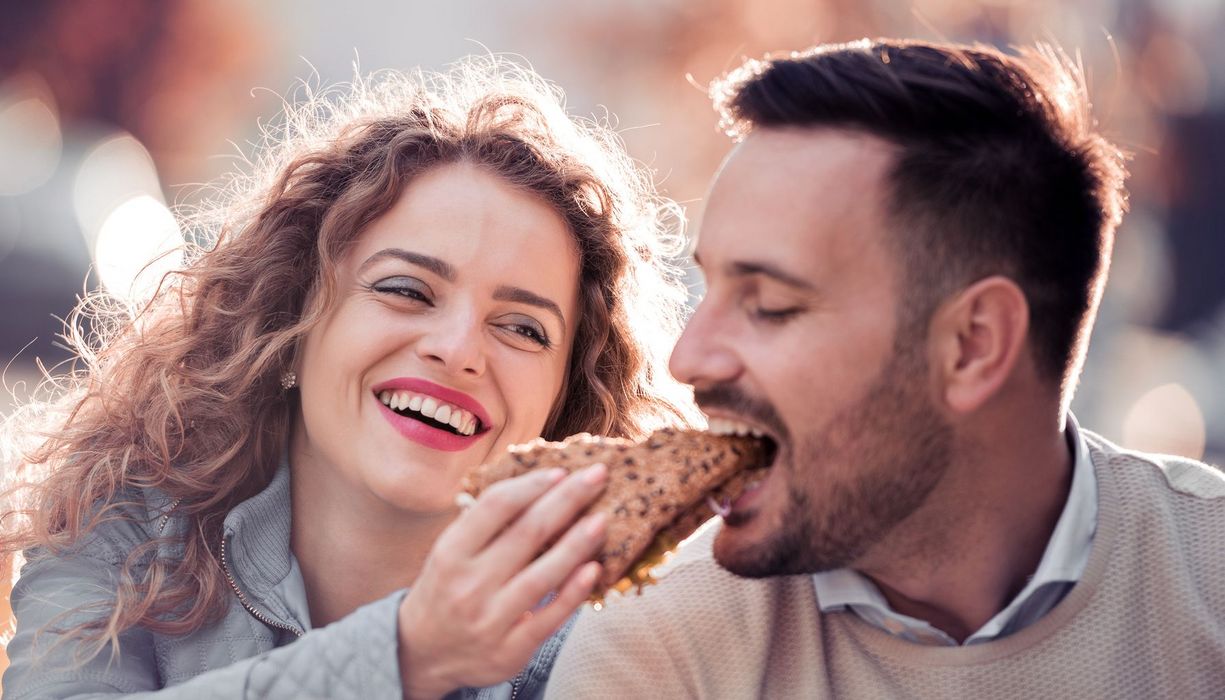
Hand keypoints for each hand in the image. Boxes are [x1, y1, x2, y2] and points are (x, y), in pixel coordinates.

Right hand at [396, 463, 607, 698]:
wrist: (420, 654)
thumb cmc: (444, 590)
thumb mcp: (450, 553)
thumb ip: (486, 526)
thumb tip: (540, 486)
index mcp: (450, 553)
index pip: (496, 506)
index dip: (532, 485)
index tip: (561, 470)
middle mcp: (468, 585)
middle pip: (528, 533)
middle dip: (568, 499)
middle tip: (597, 475)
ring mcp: (489, 620)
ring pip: (542, 576)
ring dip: (577, 543)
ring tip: (602, 520)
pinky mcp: (509, 652)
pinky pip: (549, 618)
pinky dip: (573, 592)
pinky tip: (593, 568)